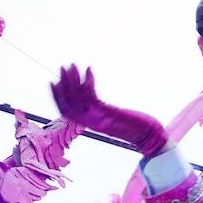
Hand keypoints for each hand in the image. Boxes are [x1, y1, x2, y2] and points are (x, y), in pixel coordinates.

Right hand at [51, 65, 169, 157]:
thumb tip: (92, 97)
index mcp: (89, 123)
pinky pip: (91, 96)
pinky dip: (87, 81)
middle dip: (63, 84)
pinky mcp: (107, 113)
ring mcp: (97, 118)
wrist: (149, 137)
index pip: (65, 111)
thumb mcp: (112, 118)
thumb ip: (100, 110)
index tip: (53, 82)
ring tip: (72, 65)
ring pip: (77, 97)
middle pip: (68, 102)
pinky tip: (89, 70)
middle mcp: (90, 121)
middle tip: (63, 67)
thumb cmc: (134, 126)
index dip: (57, 96)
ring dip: (73, 79)